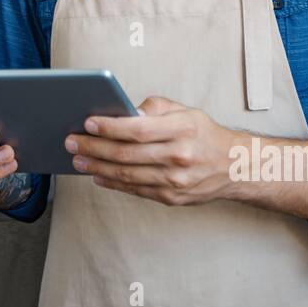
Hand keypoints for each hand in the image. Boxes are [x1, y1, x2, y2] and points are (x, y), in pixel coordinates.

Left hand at [65, 95, 237, 205]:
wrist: (235, 167)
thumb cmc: (204, 134)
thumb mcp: (185, 111)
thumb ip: (155, 108)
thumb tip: (125, 113)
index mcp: (183, 129)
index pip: (138, 129)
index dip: (110, 127)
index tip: (88, 122)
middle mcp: (180, 156)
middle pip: (127, 154)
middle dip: (94, 147)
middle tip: (72, 141)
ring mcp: (176, 180)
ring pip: (127, 175)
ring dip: (97, 167)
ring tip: (78, 159)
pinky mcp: (172, 198)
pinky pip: (136, 190)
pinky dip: (113, 183)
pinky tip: (97, 175)